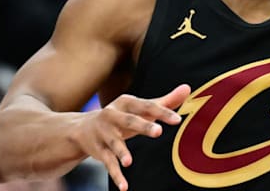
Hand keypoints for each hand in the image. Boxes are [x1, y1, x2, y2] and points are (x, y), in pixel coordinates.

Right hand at [70, 85, 189, 190]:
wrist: (82, 129)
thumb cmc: (121, 117)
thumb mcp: (140, 108)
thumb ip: (164, 101)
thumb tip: (187, 88)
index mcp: (126, 103)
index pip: (146, 106)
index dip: (162, 112)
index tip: (177, 119)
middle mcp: (113, 115)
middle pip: (129, 120)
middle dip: (143, 126)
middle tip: (158, 132)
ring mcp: (104, 133)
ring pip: (115, 143)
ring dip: (121, 152)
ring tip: (129, 162)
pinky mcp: (98, 150)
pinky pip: (108, 163)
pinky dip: (116, 175)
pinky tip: (124, 187)